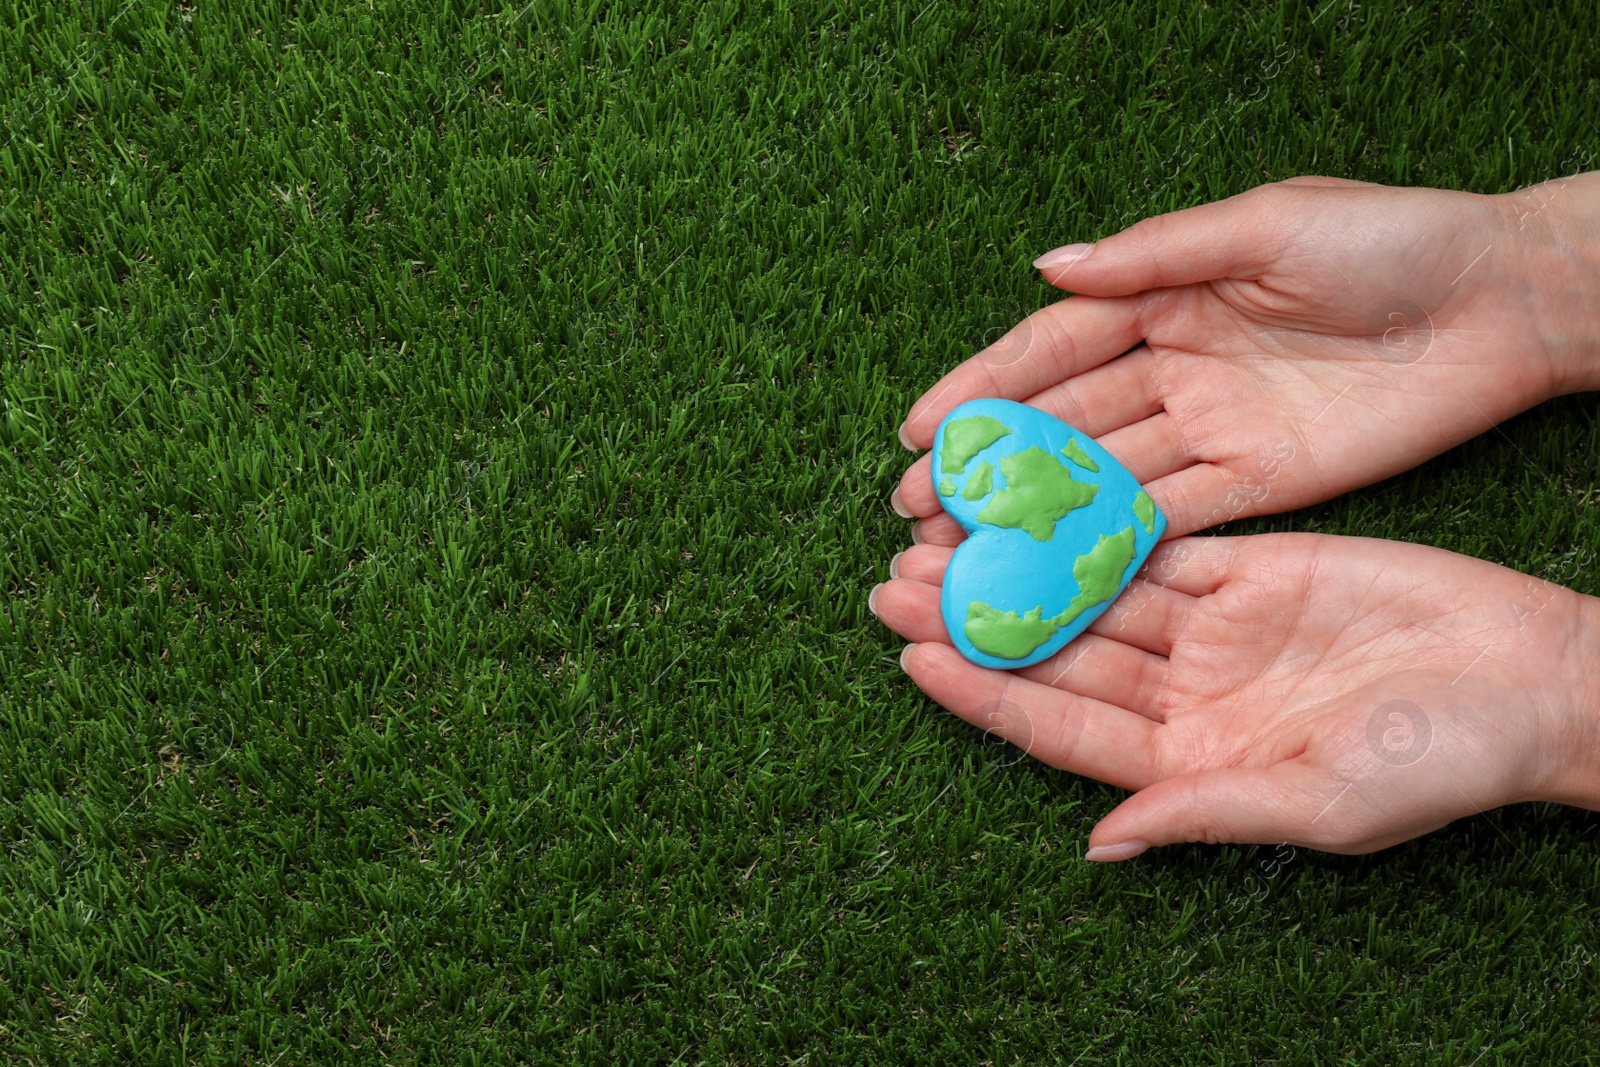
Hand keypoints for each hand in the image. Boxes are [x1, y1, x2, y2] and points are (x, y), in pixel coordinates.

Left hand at [870, 533, 1599, 856]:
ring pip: (1089, 590)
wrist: (1535, 680)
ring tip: (939, 526)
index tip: (912, 658)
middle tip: (894, 580)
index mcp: (1184, 763)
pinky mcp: (1242, 567)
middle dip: (977, 614)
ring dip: (1019, 562)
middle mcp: (1180, 695)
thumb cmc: (1442, 763)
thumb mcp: (1321, 803)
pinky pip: (1152, 542)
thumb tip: (1098, 847)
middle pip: (1056, 651)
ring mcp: (1207, 628)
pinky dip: (1093, 521)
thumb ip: (1204, 811)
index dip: (985, 691)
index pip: (1059, 726)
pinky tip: (1036, 496)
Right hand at [892, 173, 1599, 540]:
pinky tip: (1054, 569)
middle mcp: (1175, 367)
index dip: (982, 387)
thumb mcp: (1264, 224)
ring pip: (1103, 479)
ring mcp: (1212, 431)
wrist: (1501, 301)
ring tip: (961, 550)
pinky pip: (1171, 519)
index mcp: (1167, 296)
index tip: (916, 428)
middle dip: (989, 465)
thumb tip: (1045, 265)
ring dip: (1034, 514)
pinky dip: (1112, 544)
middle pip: (1062, 424)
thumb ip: (1154, 254)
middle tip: (915, 509)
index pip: (1052, 348)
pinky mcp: (1257, 486)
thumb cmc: (1386, 241)